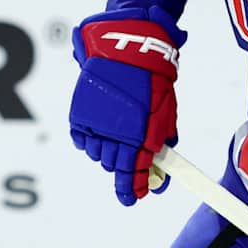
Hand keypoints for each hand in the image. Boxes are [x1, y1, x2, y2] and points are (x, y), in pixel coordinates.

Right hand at [69, 9, 183, 205]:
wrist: (129, 50)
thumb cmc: (153, 82)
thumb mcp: (166, 113)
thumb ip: (162, 141)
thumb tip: (159, 165)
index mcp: (141, 137)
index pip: (133, 174)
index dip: (133, 189)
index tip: (134, 197)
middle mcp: (115, 134)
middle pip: (114, 167)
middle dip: (123, 170)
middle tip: (129, 166)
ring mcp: (96, 124)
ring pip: (97, 155)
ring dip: (107, 154)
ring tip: (116, 140)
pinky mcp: (81, 114)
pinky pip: (82, 140)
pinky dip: (90, 142)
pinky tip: (100, 133)